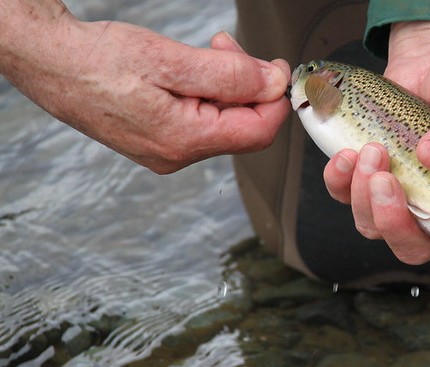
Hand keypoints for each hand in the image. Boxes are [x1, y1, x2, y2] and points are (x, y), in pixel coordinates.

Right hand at [0, 3, 289, 173]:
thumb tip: (273, 84)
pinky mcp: (157, 140)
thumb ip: (230, 75)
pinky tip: (192, 69)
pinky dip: (206, 92)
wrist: (49, 62)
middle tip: (229, 46)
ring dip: (227, 84)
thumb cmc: (99, 60)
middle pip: (241, 126)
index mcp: (184, 141)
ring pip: (221, 121)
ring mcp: (166, 151)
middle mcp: (177, 155)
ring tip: (210, 50)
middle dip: (248, 85)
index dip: (276, 100)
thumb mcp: (172, 61)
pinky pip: (200, 120)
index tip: (277, 67)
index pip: (258, 132)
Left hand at [324, 22, 429, 281]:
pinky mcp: (368, 175)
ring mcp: (399, 195)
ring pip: (371, 225)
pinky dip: (339, 180)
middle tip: (387, 179)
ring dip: (364, 196)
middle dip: (393, 222)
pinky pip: (344, 194)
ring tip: (370, 151)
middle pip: (410, 246)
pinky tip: (345, 154)